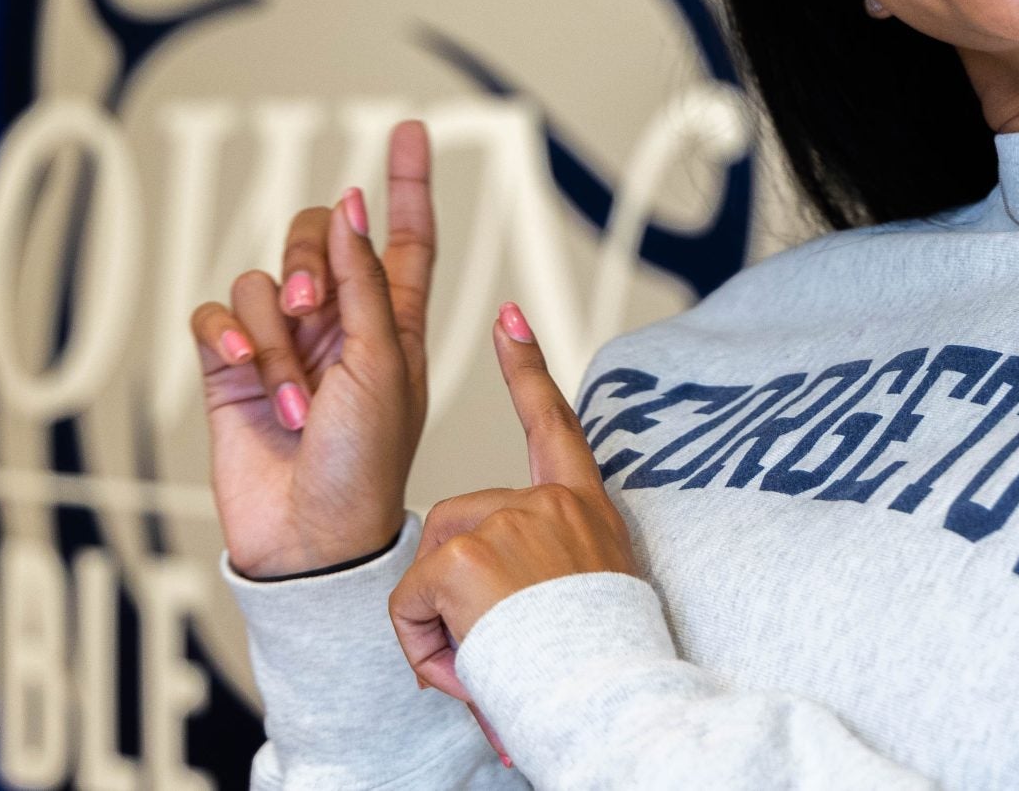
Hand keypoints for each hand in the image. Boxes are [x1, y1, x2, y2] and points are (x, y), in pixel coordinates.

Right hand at [188, 119, 438, 577]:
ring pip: (262, 282)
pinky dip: (227, 336)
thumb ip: (364, 281)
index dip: (407, 184)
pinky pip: (215, 316)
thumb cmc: (365, 462)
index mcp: (392, 320)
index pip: (404, 237)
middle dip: (307, 260)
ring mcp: (282, 344)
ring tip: (294, 396)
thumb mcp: (383, 364)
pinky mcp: (231, 369)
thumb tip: (351, 203)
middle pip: (314, 239)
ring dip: (275, 335)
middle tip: (311, 308)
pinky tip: (244, 369)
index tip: (411, 129)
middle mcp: (337, 323)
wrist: (311, 536)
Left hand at [388, 300, 640, 723]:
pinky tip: (466, 665)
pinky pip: (409, 603)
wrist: (610, 701)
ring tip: (489, 659)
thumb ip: (545, 574)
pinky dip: (423, 644)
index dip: (528, 368)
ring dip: (441, 621)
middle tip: (497, 644)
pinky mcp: (464, 554)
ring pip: (431, 566)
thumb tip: (496, 597)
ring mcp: (506, 522)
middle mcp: (550, 505)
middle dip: (453, 586)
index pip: (554, 424)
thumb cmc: (600, 670)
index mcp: (585, 511)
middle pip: (458, 523)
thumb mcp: (589, 601)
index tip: (509, 316)